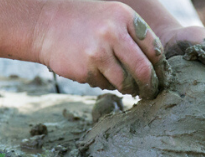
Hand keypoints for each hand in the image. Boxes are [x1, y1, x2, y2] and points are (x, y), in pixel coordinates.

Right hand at [34, 1, 169, 98]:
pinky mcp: (85, 69)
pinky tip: (98, 73)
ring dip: (129, 88)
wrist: (43, 23)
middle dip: (149, 85)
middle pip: (143, 70)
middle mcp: (112, 33)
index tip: (160, 76)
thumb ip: (135, 36)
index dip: (159, 67)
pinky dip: (106, 84)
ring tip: (127, 86)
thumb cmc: (86, 22)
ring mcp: (97, 52)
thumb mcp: (113, 16)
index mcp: (125, 17)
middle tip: (151, 92)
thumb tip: (159, 68)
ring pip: (125, 82)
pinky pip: (105, 85)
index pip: (155, 49)